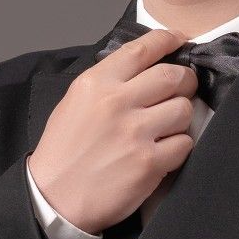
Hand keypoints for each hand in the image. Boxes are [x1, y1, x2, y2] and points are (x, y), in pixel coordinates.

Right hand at [27, 28, 198, 233]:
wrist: (54, 198)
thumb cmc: (63, 152)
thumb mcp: (74, 103)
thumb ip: (107, 82)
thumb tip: (143, 69)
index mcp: (96, 84)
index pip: (142, 49)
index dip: (168, 40)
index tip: (179, 39)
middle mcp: (117, 103)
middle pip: (173, 76)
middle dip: (184, 80)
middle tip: (182, 89)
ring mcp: (135, 133)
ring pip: (183, 109)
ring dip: (180, 117)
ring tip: (166, 126)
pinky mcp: (149, 163)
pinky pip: (184, 143)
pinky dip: (178, 147)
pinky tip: (163, 152)